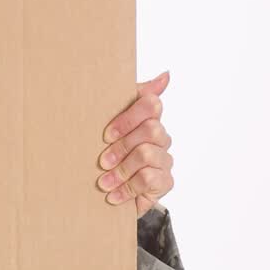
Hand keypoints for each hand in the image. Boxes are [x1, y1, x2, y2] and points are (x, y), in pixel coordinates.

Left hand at [96, 70, 174, 218]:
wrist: (108, 191)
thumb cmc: (108, 153)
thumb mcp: (108, 123)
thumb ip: (132, 97)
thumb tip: (166, 75)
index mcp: (147, 118)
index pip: (151, 104)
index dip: (128, 118)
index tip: (105, 135)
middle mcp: (160, 136)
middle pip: (152, 129)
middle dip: (122, 146)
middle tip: (102, 161)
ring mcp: (164, 159)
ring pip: (148, 154)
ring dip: (121, 170)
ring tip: (103, 182)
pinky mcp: (165, 181)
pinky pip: (150, 179)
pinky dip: (127, 188)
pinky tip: (113, 195)